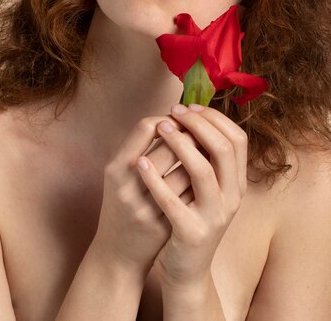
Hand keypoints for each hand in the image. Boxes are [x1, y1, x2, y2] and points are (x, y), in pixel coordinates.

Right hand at [91, 115, 193, 278]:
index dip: (167, 119)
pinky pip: (193, 196)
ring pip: (187, 171)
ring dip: (202, 157)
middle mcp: (128, 186)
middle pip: (170, 146)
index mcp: (115, 167)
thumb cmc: (121, 205)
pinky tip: (209, 175)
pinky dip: (203, 181)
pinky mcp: (165, 226)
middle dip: (190, 134)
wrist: (116, 255)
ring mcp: (147, 208)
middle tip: (200, 130)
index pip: (145, 127)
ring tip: (208, 149)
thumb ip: (139, 148)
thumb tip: (173, 119)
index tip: (177, 119)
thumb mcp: (119, 174)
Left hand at [136, 103, 247, 289]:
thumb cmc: (192, 219)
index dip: (215, 119)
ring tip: (159, 127)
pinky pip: (171, 200)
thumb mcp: (209, 190)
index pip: (238, 140)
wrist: (187, 271)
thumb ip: (208, 159)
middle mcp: (231, 199)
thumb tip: (194, 117)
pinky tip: (140, 162)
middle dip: (197, 124)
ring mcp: (213, 217)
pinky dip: (155, 177)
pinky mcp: (190, 233)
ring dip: (179, 143)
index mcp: (237, 184)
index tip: (191, 106)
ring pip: (202, 171)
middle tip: (174, 111)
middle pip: (222, 149)